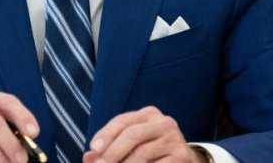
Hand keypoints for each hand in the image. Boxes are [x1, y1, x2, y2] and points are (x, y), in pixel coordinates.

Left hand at [84, 106, 202, 162]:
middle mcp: (164, 123)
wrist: (184, 162)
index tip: (92, 149)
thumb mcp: (130, 146)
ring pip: (142, 154)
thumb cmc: (151, 153)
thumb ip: (109, 149)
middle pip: (132, 135)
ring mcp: (175, 139)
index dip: (105, 134)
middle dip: (112, 153)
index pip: (123, 121)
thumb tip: (88, 157)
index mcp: (148, 115)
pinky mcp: (182, 157)